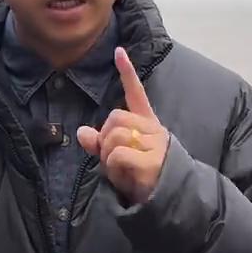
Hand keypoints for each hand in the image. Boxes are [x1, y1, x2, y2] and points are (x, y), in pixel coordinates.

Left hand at [78, 47, 168, 204]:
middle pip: (115, 118)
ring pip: (114, 135)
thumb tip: (81, 132)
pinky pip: (118, 154)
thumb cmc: (141, 178)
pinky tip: (124, 176)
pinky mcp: (153, 161)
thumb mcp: (119, 159)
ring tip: (120, 170)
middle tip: (113, 159)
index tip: (118, 52)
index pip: (137, 94)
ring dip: (108, 156)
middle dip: (105, 139)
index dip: (127, 73)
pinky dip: (113, 166)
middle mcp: (153, 130)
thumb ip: (100, 144)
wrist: (169, 201)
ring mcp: (155, 144)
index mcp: (147, 125)